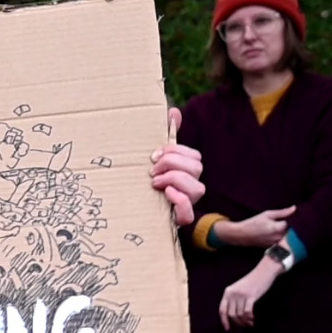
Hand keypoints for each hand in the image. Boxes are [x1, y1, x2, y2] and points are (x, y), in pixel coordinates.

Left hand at [153, 108, 203, 225]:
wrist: (134, 215)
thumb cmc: (147, 184)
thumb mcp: (154, 160)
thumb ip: (166, 136)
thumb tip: (173, 111)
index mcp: (186, 172)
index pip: (194, 156)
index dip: (176, 152)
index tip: (154, 155)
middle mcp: (191, 187)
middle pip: (197, 168)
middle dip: (171, 163)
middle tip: (152, 169)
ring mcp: (188, 204)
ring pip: (197, 188)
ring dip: (173, 180)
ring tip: (154, 182)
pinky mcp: (180, 221)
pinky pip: (189, 213)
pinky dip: (179, 201)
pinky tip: (166, 194)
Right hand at [215, 207, 295, 248]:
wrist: (240, 235)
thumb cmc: (252, 223)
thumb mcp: (267, 214)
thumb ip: (282, 212)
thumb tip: (295, 208)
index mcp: (279, 228)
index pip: (294, 223)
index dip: (294, 219)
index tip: (293, 216)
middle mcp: (280, 237)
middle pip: (293, 232)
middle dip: (293, 227)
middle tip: (290, 221)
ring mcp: (277, 243)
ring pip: (289, 238)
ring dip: (289, 233)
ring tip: (283, 227)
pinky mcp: (274, 247)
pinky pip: (283, 242)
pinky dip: (283, 238)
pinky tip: (278, 234)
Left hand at [220, 262, 281, 330]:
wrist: (264, 272)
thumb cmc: (252, 282)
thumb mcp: (239, 289)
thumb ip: (234, 299)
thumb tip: (233, 315)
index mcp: (227, 292)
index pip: (222, 310)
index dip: (224, 321)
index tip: (227, 329)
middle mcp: (232, 294)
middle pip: (231, 314)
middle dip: (238, 323)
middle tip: (245, 325)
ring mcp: (241, 295)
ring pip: (240, 314)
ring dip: (245, 322)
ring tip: (251, 323)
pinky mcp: (251, 296)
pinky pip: (247, 312)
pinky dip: (250, 318)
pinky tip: (253, 319)